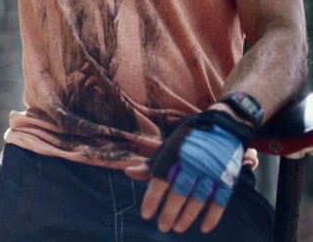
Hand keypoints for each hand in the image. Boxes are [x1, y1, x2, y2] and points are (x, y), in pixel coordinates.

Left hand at [125, 111, 252, 233]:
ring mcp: (211, 170)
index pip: (160, 179)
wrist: (223, 126)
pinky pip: (220, 200)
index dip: (152, 198)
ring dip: (187, 216)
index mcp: (174, 153)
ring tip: (177, 228)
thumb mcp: (168, 147)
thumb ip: (150, 164)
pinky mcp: (227, 177)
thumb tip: (128, 173)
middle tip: (162, 227)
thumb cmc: (188, 140)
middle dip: (169, 212)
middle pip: (179, 191)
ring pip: (198, 198)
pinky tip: (203, 228)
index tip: (146, 214)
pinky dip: (212, 215)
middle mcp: (192, 162)